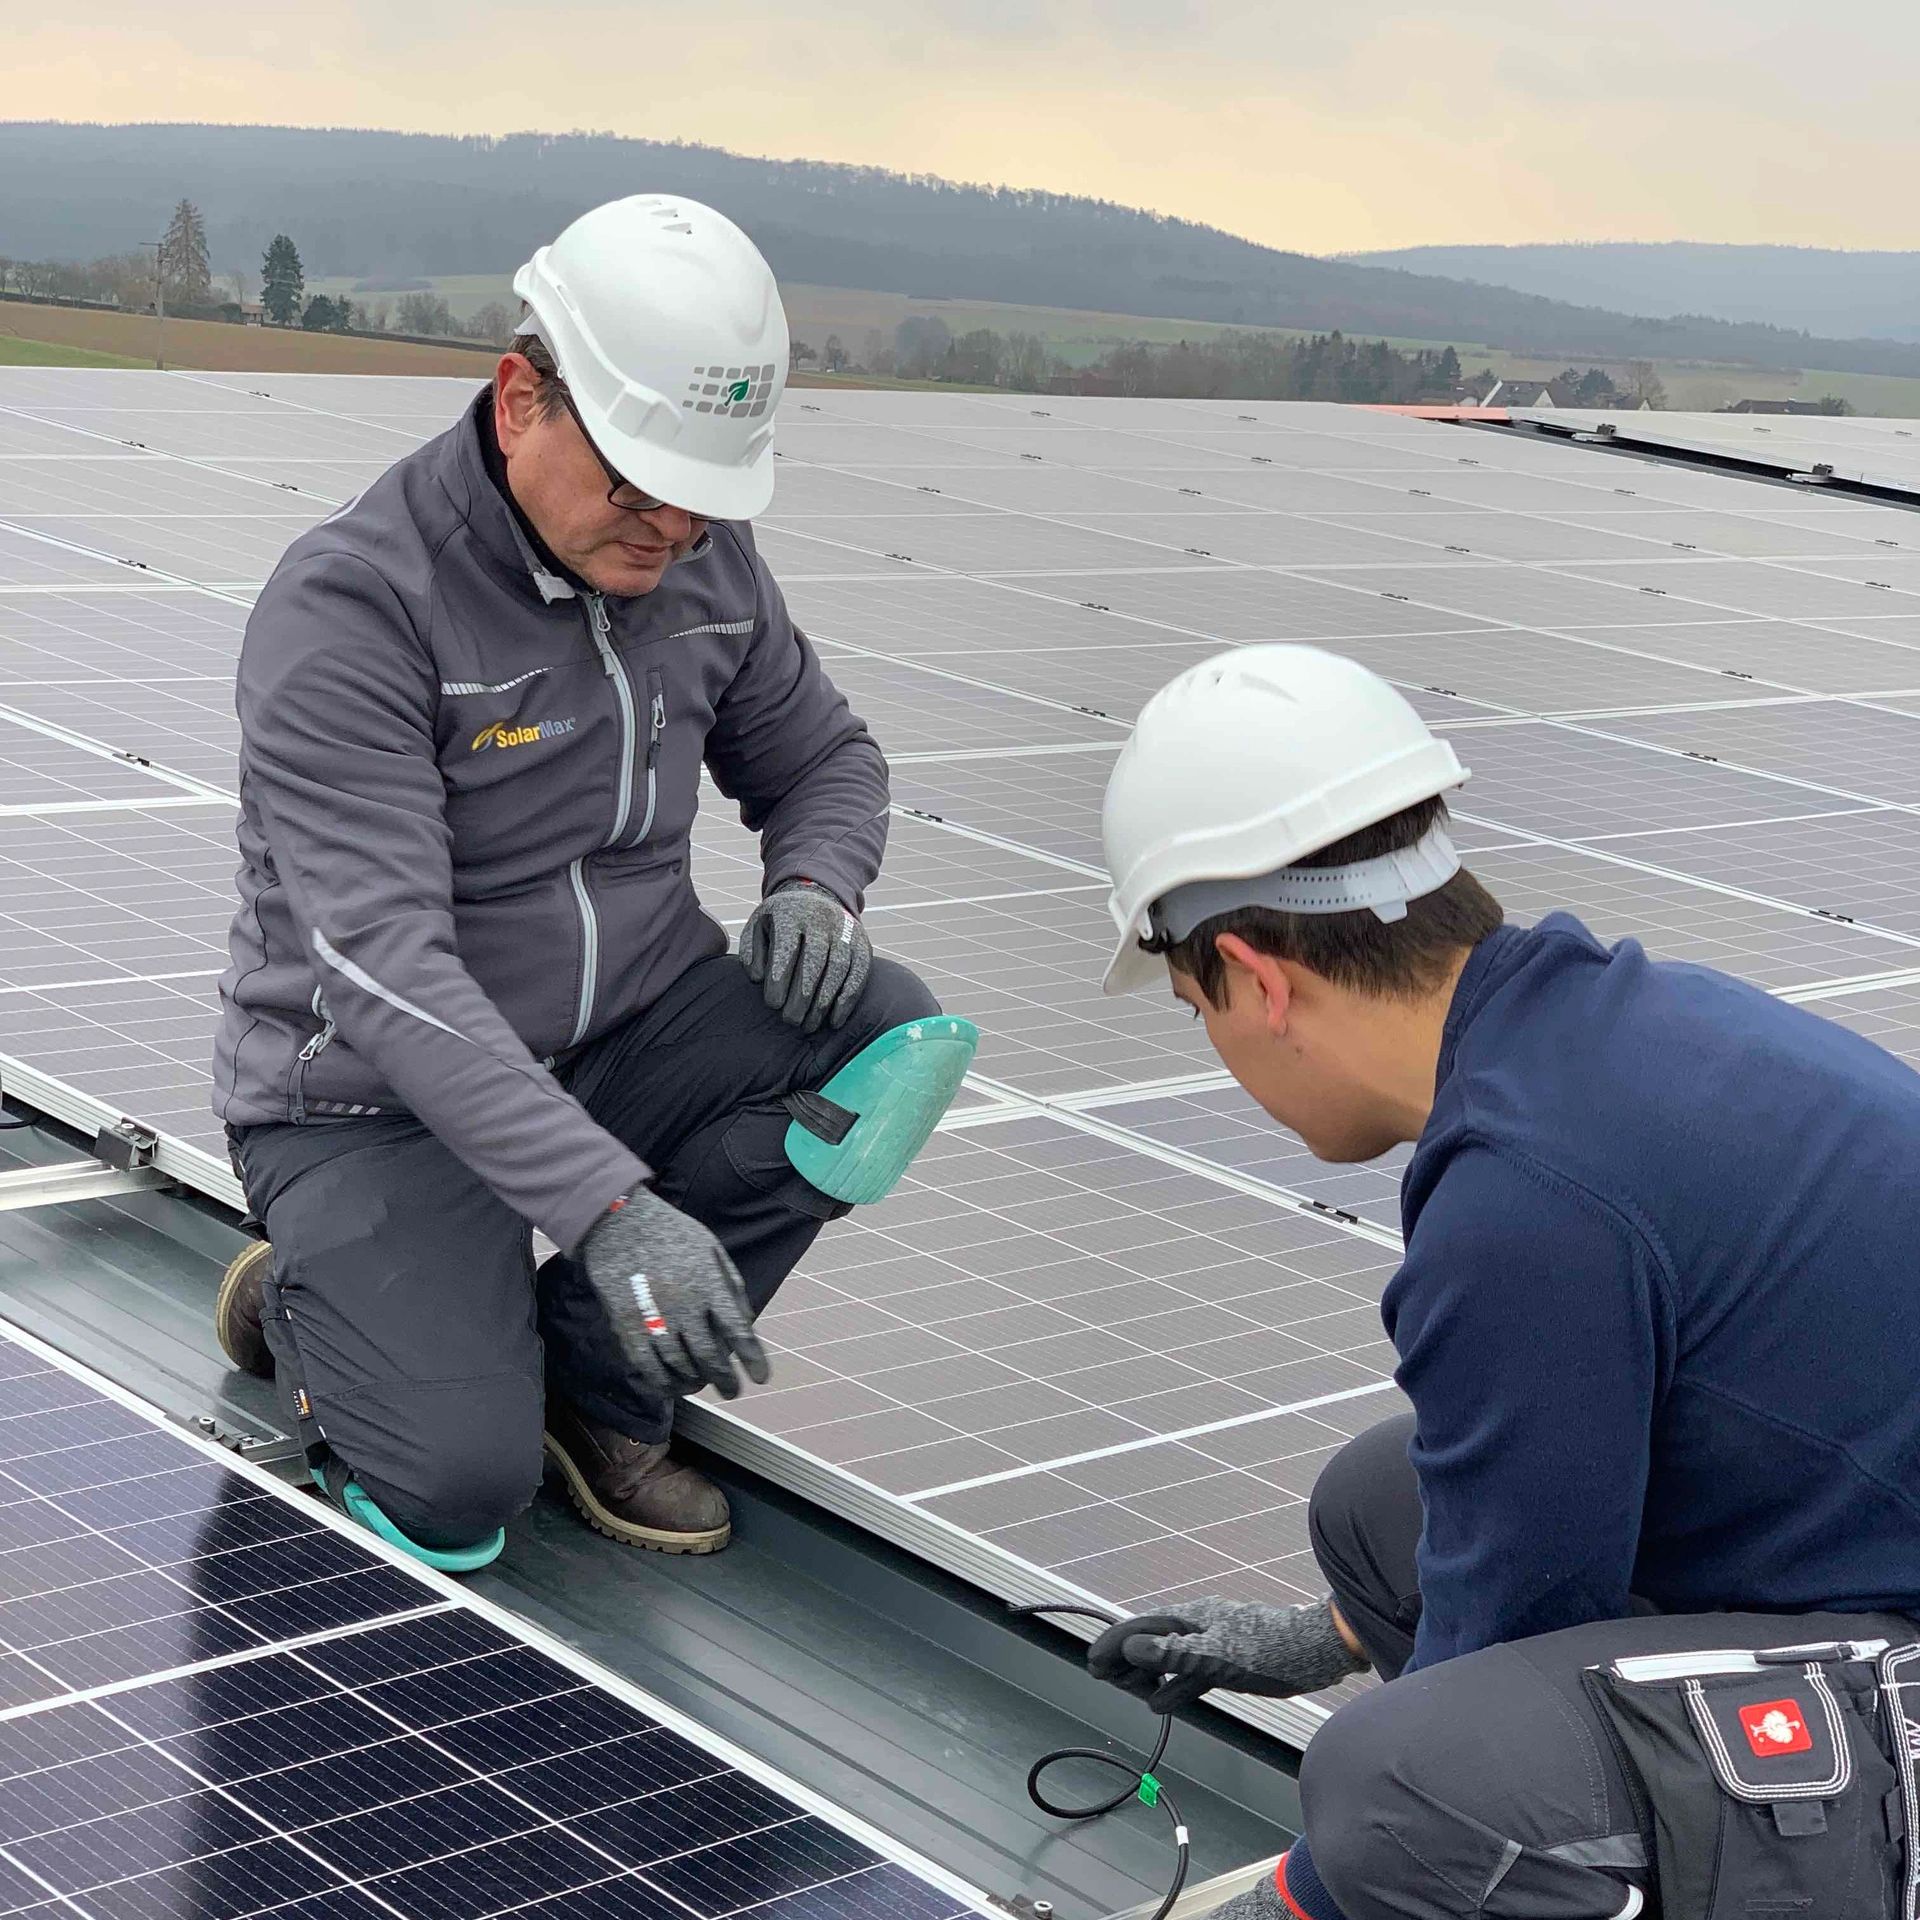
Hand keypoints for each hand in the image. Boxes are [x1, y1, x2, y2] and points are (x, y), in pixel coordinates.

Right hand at [580, 1183, 769, 1400]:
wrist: (619, 1223)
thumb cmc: (671, 1234)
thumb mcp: (711, 1249)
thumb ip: (730, 1284)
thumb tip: (745, 1320)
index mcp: (708, 1284)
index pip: (738, 1331)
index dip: (752, 1359)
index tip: (761, 1378)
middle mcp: (684, 1305)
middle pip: (710, 1356)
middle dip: (724, 1380)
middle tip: (731, 1392)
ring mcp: (654, 1318)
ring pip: (679, 1366)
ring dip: (694, 1382)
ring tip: (701, 1384)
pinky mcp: (628, 1326)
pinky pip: (647, 1366)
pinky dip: (662, 1383)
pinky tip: (671, 1387)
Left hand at [740, 880, 871, 1031]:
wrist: (818, 895)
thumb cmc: (782, 921)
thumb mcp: (758, 926)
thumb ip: (751, 951)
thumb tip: (756, 978)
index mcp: (791, 915)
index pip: (787, 948)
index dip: (780, 979)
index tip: (772, 1004)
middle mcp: (821, 920)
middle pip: (814, 961)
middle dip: (802, 996)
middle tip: (791, 1021)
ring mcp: (844, 931)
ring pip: (838, 969)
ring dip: (824, 1002)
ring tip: (809, 1026)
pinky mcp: (861, 944)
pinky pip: (858, 974)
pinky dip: (848, 999)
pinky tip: (834, 1020)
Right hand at [1086, 1597, 1366, 1712]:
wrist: (1317, 1651)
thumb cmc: (1270, 1649)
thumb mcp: (1218, 1655)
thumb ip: (1174, 1653)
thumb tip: (1132, 1645)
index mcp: (1191, 1620)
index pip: (1141, 1629)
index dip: (1114, 1644)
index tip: (1091, 1661)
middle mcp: (1197, 1628)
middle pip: (1150, 1641)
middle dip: (1124, 1658)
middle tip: (1101, 1677)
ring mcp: (1212, 1646)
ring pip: (1168, 1659)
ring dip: (1144, 1673)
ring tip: (1123, 1688)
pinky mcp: (1228, 1664)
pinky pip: (1189, 1676)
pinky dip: (1171, 1688)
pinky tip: (1159, 1702)